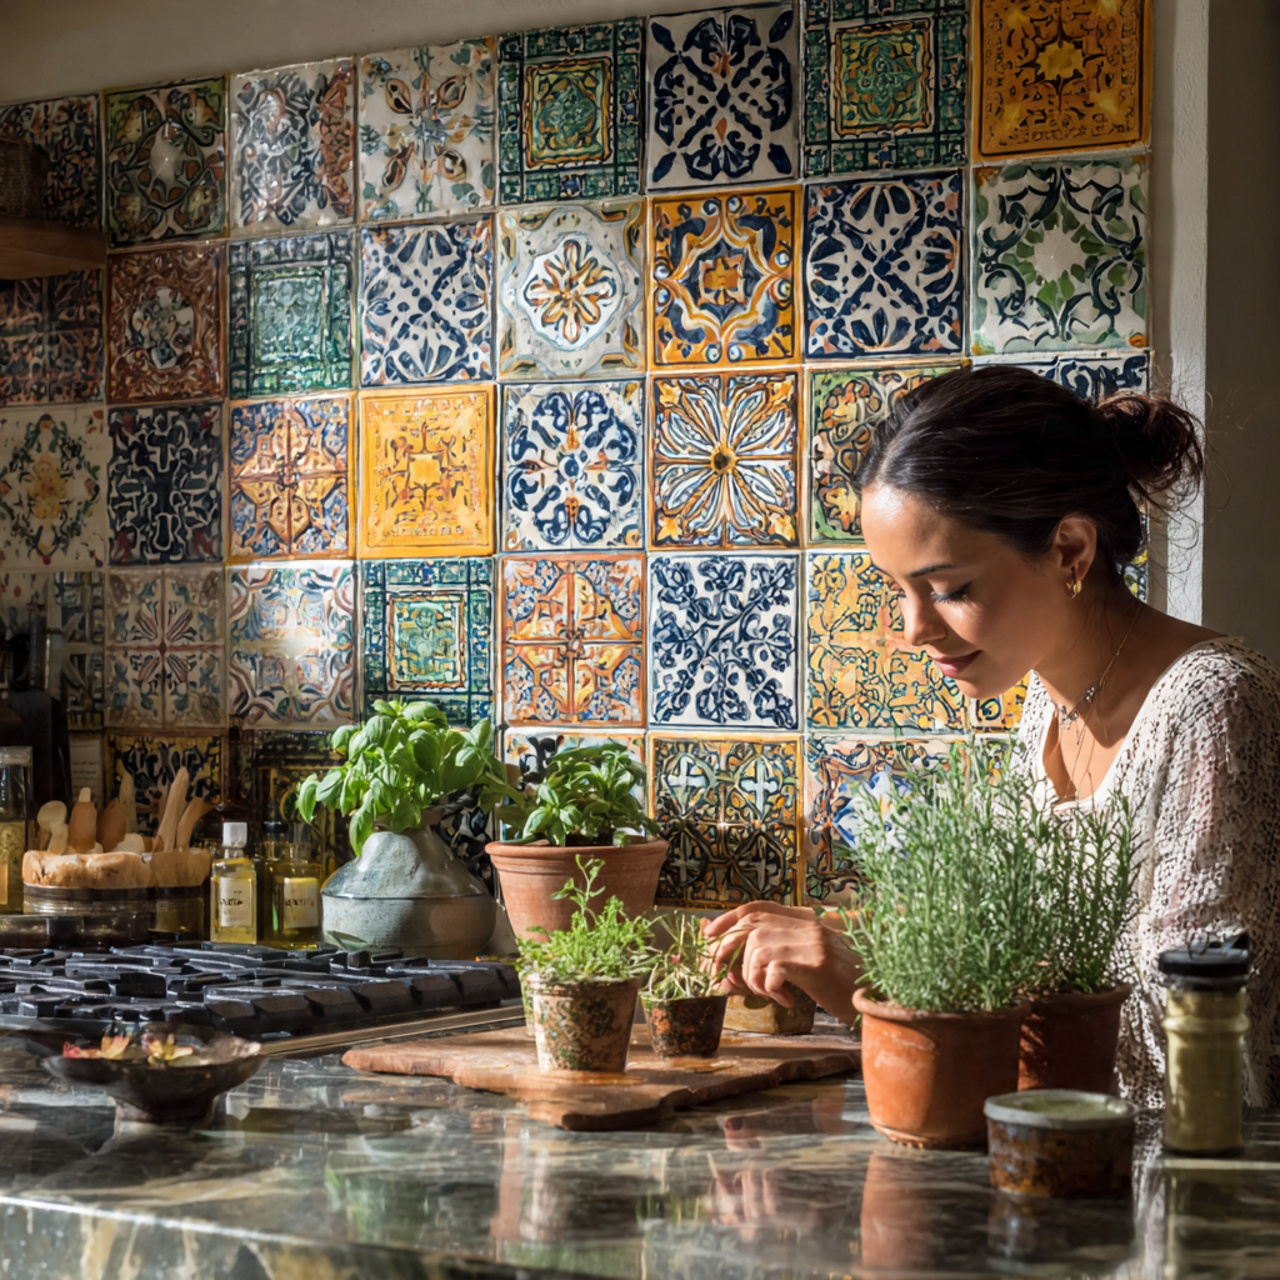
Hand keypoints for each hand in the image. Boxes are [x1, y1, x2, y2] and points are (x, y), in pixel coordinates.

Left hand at [702, 902, 861, 1022]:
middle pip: (751, 926)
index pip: (757, 907)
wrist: (883, 997)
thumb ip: (782, 951)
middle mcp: (808, 925)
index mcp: (807, 920)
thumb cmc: (845, 984)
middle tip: (727, 979)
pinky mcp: (817, 963)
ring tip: (772, 993)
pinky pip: (773, 969)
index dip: (728, 918)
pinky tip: (788, 1000)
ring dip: (754, 978)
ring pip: (757, 950)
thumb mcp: (812, 961)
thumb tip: (735, 959)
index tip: (708, 933)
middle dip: (728, 951)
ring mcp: (813, 942)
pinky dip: (770, 988)